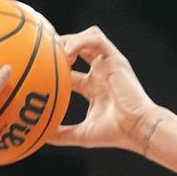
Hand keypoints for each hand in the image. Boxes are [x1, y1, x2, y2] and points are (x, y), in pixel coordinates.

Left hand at [49, 27, 159, 152]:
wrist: (137, 128)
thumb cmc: (115, 133)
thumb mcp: (82, 134)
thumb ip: (61, 134)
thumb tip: (40, 138)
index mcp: (93, 87)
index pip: (69, 69)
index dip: (54, 65)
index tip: (39, 71)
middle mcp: (100, 72)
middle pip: (77, 47)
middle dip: (60, 45)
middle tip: (44, 54)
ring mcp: (108, 64)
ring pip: (86, 37)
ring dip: (70, 40)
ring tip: (59, 54)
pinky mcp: (115, 58)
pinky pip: (95, 38)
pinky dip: (80, 41)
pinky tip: (68, 54)